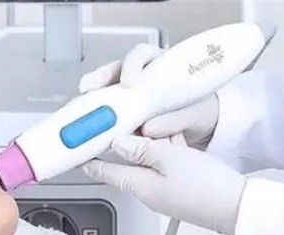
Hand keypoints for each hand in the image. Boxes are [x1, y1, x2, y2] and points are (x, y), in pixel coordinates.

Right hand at [79, 44, 219, 150]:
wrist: (203, 127)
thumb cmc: (200, 110)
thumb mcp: (195, 113)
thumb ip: (175, 118)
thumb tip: (149, 128)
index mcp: (161, 65)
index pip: (141, 56)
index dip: (132, 66)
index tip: (129, 81)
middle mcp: (141, 78)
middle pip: (114, 72)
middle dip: (98, 80)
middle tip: (88, 89)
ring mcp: (130, 96)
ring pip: (106, 93)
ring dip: (92, 101)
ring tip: (80, 110)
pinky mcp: (124, 116)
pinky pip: (107, 115)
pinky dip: (97, 122)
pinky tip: (92, 129)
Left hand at [83, 134, 245, 234]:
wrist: (238, 209)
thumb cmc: (206, 187)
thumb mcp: (170, 158)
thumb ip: (141, 149)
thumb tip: (117, 143)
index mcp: (138, 185)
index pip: (103, 171)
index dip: (88, 160)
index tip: (75, 150)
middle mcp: (147, 190)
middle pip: (126, 162)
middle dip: (124, 143)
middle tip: (122, 124)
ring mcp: (163, 191)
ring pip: (148, 162)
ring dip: (150, 145)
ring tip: (158, 130)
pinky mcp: (179, 190)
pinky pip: (165, 166)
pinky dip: (167, 152)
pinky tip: (178, 143)